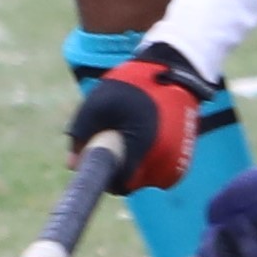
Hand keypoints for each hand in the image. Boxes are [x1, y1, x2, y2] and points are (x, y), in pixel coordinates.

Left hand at [63, 39, 212, 192]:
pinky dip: (150, 162)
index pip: (121, 183)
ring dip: (136, 166)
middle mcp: (165, 158)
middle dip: (120, 168)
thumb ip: (81, 132)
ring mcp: (178, 161)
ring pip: (147, 179)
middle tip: (114, 139)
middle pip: (134, 182)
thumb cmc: (133, 85)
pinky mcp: (184, 159)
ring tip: (132, 135)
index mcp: (143, 145)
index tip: (99, 161)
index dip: (106, 177)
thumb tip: (71, 165)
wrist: (173, 72)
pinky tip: (145, 139)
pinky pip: (161, 172)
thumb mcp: (98, 102)